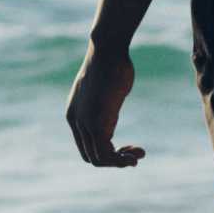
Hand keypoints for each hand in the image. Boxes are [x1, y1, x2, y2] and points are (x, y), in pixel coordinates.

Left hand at [66, 43, 143, 168]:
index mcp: (74, 114)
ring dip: (120, 162)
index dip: (107, 152)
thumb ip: (106, 107)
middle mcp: (76, 122)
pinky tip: (135, 155)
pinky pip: (105, 154)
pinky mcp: (96, 124)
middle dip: (115, 160)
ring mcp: (84, 124)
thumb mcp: (106, 90)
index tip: (128, 147)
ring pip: (98, 159)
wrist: (108, 50)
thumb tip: (111, 112)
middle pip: (91, 157)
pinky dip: (121, 160)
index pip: (86, 146)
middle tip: (136, 154)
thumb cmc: (113, 64)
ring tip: (138, 156)